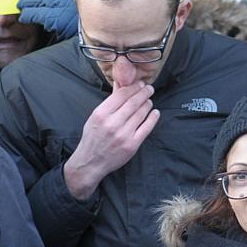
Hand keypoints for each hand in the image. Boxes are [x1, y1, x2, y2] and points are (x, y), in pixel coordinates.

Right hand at [62, 82, 157, 199]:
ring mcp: (123, 134)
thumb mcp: (96, 117)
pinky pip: (146, 127)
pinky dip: (152, 118)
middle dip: (144, 93)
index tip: (140, 84)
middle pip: (133, 102)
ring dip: (148, 104)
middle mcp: (112, 123)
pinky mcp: (132, 144)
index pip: (121, 95)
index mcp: (101, 114)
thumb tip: (120, 84)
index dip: (133, 87)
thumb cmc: (93, 137)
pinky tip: (155, 113)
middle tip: (149, 88)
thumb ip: (110, 102)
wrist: (91, 162)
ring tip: (149, 101)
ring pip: (141, 113)